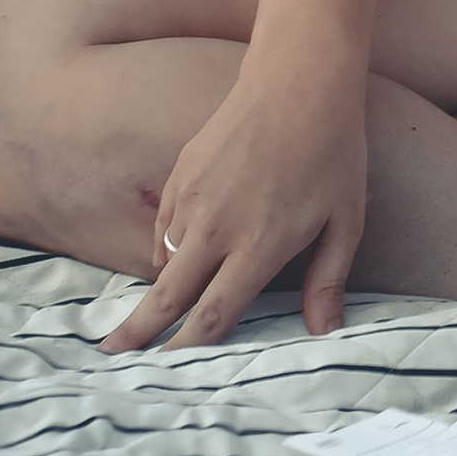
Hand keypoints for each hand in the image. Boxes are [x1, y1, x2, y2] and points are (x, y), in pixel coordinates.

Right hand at [101, 66, 368, 350]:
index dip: (187, 350)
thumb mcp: (345, 221)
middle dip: (138, 332)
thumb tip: (325, 332)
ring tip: (149, 314)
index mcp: (258, 246)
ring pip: (165, 260)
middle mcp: (216, 228)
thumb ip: (328, 280)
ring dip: (159, 289)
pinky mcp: (180, 174)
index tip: (165, 374)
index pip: (212, 314)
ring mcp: (192, 198)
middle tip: (110, 357)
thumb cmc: (333, 153)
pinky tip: (184, 254)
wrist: (298, 80)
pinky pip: (165, 226)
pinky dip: (169, 247)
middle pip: (168, 296)